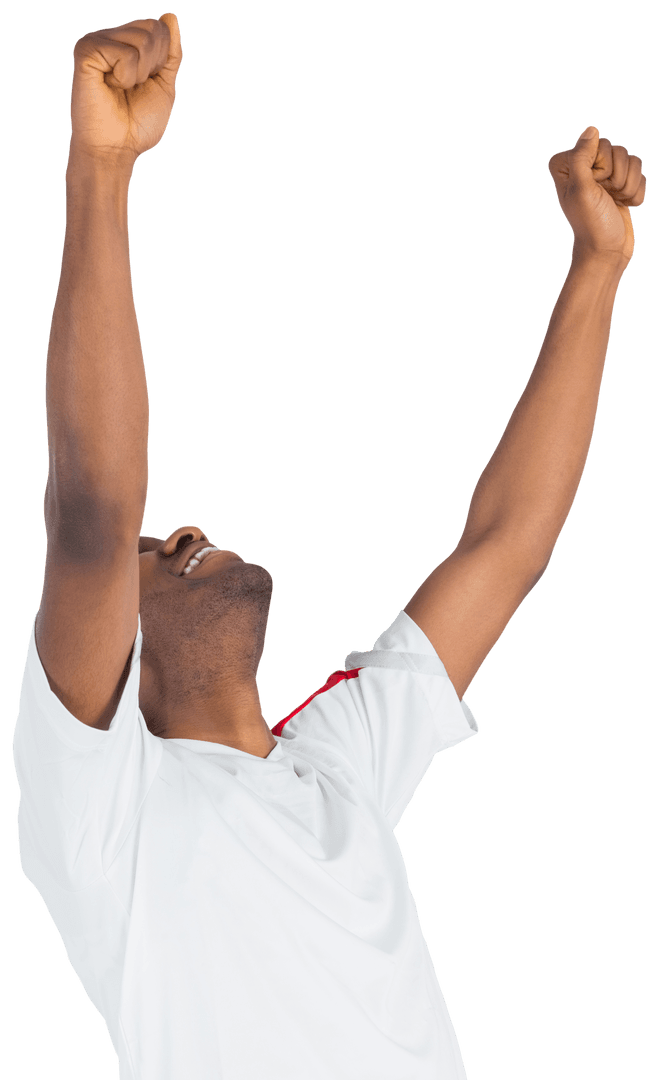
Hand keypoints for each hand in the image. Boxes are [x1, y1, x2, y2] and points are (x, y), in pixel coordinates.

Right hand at [69, 12, 182, 167]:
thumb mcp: (163, 85)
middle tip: (132, 88)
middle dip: (153, 65)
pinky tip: (109, 86)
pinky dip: (126, 76)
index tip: (144, 84)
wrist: (116, 149)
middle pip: (151, 29)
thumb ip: (170, 53)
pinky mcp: (86, 52)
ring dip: (139, 74)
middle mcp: (109, 38)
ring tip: (119, 88)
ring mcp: (96, 42)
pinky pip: (125, 53)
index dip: (161, 60)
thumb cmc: (136, 124)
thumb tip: (170, 17)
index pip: (158, 28)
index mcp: (125, 44)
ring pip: (141, 39)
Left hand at [548, 126, 646, 265]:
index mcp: (567, 164)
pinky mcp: (620, 183)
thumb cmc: (591, 223)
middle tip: (605, 196)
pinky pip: (640, 173)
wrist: (607, 250)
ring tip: (615, 201)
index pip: (597, 143)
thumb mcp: (581, 190)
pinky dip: (635, 192)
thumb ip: (581, 158)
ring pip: (632, 159)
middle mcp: (584, 166)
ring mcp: (604, 174)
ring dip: (628, 185)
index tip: (592, 187)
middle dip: (617, 176)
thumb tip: (592, 129)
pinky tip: (623, 205)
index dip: (601, 166)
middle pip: (617, 149)